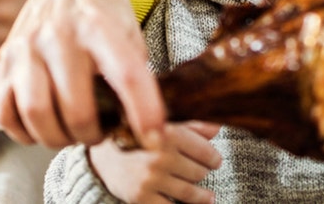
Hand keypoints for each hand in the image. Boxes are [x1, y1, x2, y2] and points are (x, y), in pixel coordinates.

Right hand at [0, 0, 165, 148]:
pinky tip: (43, 126)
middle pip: (76, 108)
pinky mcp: (3, 59)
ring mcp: (26, 46)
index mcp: (99, 25)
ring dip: (57, 138)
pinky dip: (24, 132)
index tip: (153, 138)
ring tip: (72, 134)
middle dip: (93, 135)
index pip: (127, 75)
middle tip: (101, 134)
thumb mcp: (130, 31)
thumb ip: (136, 73)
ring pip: (35, 113)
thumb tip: (144, 128)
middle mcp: (58, 34)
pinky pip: (4, 112)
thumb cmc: (105, 13)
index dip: (144, 113)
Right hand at [89, 121, 221, 203]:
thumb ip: (193, 128)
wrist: (105, 157)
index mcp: (167, 133)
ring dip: (202, 197)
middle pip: (199, 172)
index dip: (214, 158)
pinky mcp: (142, 198)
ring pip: (190, 193)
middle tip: (203, 175)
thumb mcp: (164, 127)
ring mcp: (150, 179)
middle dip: (203, 174)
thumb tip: (219, 129)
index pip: (204, 151)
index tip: (215, 161)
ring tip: (208, 197)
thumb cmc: (140, 138)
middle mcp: (159, 156)